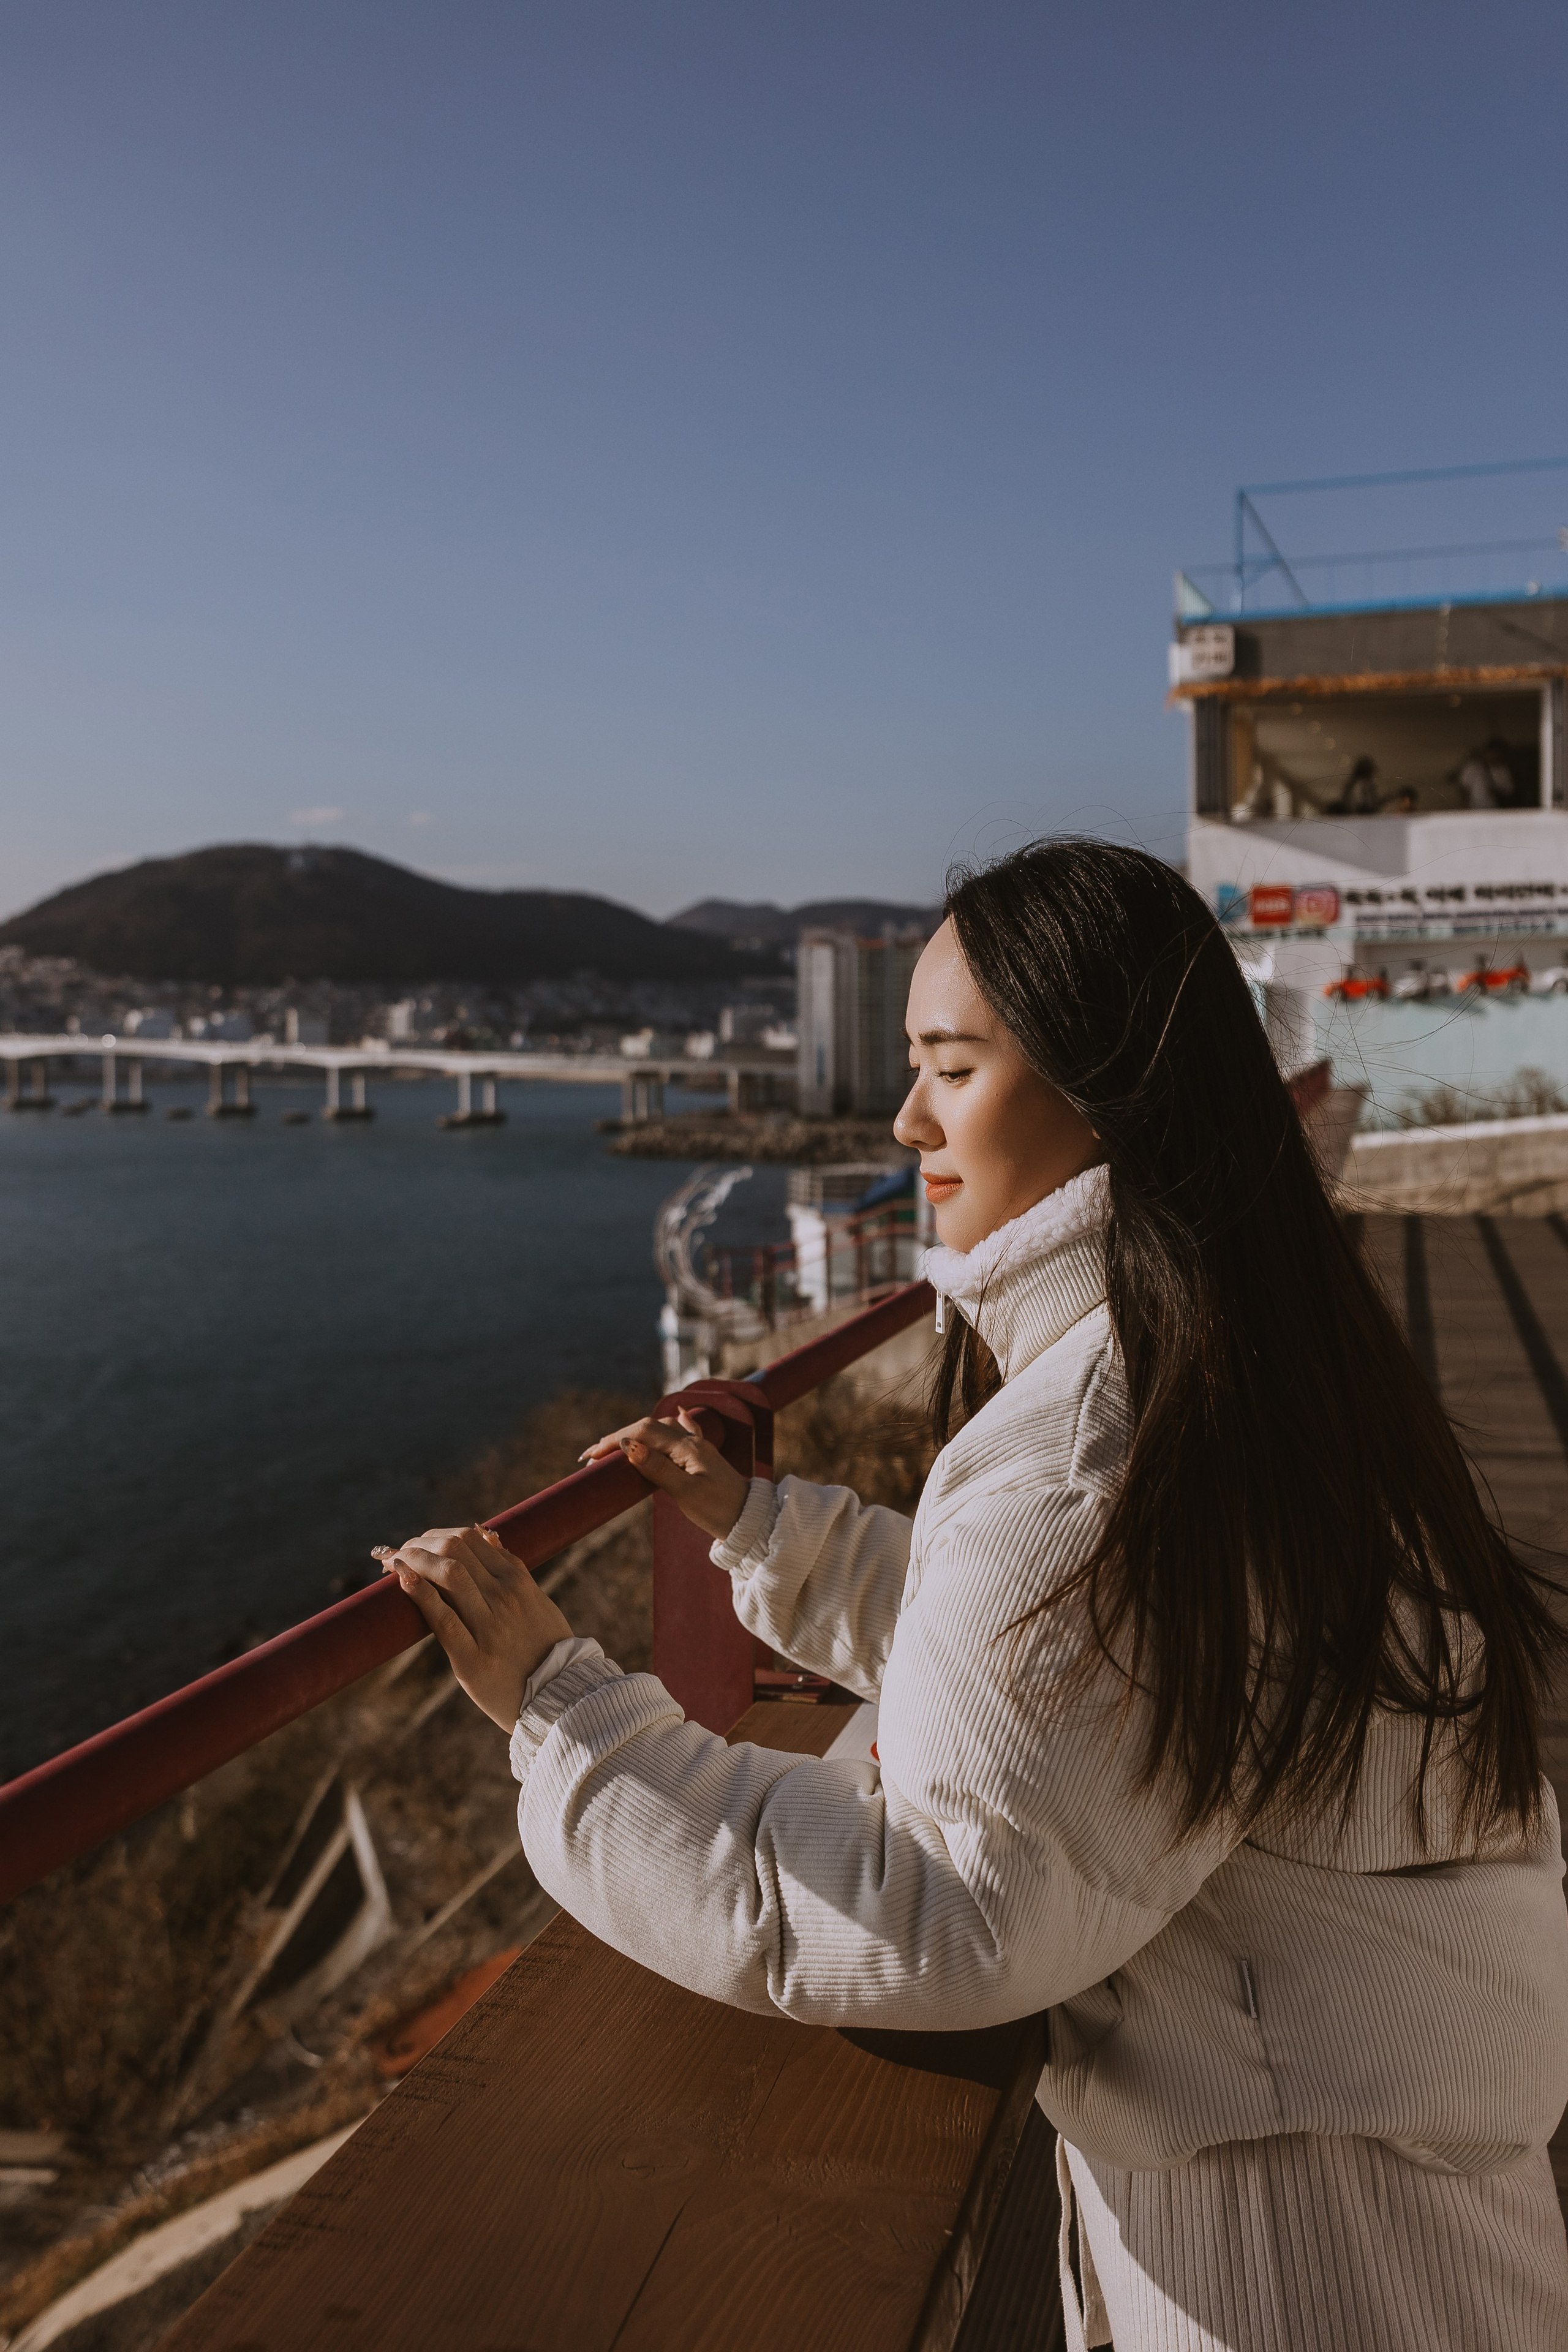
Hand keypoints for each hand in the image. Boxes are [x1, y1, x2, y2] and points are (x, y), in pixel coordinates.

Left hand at [374, 1524, 572, 1730]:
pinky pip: (444, 1620)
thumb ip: (513, 1569)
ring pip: (449, 1574)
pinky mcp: (472, 1659)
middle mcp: (504, 1597)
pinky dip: (420, 1594)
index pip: (471, 1539)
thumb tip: (488, 1536)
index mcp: (518, 1582)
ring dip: (414, 1559)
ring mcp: (489, 1626)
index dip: (437, 1535)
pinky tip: (402, 1578)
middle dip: (420, 1544)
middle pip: (455, 1549)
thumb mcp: (537, 1601)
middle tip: (399, 1552)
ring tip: (392, 1563)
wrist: (559, 1697)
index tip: (418, 1543)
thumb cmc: (545, 1647)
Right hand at [579, 1409, 749, 1541]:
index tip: (590, 1456)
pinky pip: (684, 1433)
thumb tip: (629, 1445)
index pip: (643, 1432)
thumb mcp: (686, 1492)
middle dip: (618, 1438)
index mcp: (687, 1447)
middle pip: (649, 1428)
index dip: (614, 1440)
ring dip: (636, 1433)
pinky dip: (671, 1425)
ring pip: (662, 1429)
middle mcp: (692, 1442)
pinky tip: (677, 1415)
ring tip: (615, 1444)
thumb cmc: (719, 1510)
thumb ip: (658, 1468)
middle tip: (590, 1455)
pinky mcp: (702, 1459)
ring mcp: (698, 1448)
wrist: (750, 1520)